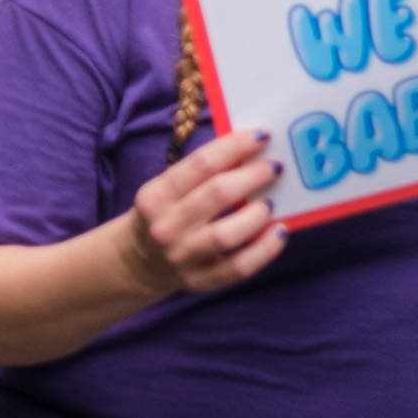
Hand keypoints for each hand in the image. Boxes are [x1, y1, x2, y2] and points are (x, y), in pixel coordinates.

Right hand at [123, 128, 286, 293]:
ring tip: (271, 202)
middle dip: (253, 176)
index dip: (234, 147)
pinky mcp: (199, 281)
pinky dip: (264, 250)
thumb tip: (248, 151)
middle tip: (275, 166)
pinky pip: (238, 268)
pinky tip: (279, 233)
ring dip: (257, 215)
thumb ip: (198, 174)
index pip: (200, 164)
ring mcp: (182, 256)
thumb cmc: (162, 215)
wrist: (138, 262)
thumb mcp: (164, 189)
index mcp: (155, 195)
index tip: (261, 136)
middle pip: (217, 194)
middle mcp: (166, 226)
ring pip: (227, 235)